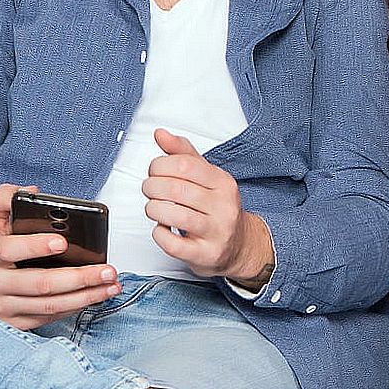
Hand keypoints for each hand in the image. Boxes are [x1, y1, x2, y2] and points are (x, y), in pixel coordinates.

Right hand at [0, 183, 120, 329]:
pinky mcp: (10, 322)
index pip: (9, 250)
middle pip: (39, 284)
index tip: (62, 242)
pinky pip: (46, 317)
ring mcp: (0, 307)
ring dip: (84, 297)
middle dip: (78, 278)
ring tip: (110, 285)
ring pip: (48, 305)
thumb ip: (7, 196)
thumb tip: (34, 192)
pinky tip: (94, 298)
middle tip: (107, 270)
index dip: (36, 246)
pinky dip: (73, 308)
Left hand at [143, 129, 271, 280]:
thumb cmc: (216, 209)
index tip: (155, 172)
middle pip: (175, 189)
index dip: (159, 166)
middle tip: (150, 190)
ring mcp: (216, 231)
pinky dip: (159, 234)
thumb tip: (160, 134)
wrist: (238, 246)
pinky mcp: (206, 254)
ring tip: (154, 208)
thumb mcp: (205, 176)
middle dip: (151, 188)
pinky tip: (162, 228)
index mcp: (223, 181)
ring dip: (153, 209)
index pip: (184, 164)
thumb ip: (182, 153)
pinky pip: (173, 244)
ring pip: (174, 215)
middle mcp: (223, 205)